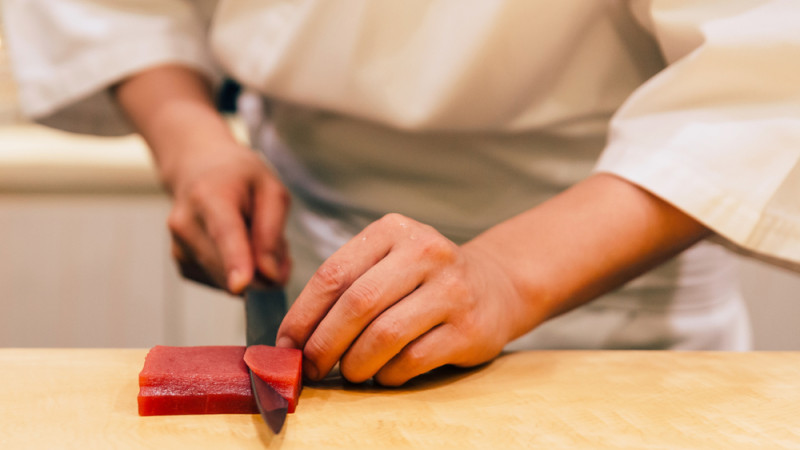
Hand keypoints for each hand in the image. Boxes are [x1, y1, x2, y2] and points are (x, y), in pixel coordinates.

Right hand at [164, 142, 290, 293]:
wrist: (196, 167)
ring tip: (254, 236)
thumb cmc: (239, 176)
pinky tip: (239, 247)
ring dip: (252, 271)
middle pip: (228, 267)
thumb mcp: (270, 188)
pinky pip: (221, 283)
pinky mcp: (182, 264)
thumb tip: (269, 275)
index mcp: (209, 196)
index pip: (224, 233)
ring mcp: (179, 247)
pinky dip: (238, 273)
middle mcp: (186, 223)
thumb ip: (272, 230)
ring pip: (227, 281)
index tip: (241, 285)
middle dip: (263, 272)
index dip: (234, 261)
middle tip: (280, 249)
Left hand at [275, 213, 524, 385]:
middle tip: (310, 367)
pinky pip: (413, 359)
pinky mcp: (470, 327)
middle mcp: (425, 252)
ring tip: (349, 372)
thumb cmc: (423, 279)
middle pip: (357, 304)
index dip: (303, 315)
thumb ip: (347, 287)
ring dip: (355, 363)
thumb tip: (295, 338)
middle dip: (324, 344)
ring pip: (385, 335)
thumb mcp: (387, 262)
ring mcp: (452, 289)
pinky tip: (384, 373)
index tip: (286, 343)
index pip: (334, 274)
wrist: (495, 285)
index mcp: (393, 231)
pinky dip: (388, 374)